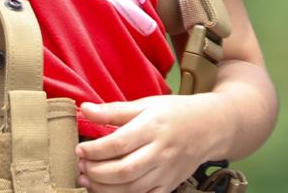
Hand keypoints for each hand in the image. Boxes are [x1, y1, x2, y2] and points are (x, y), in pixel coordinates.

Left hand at [77, 95, 233, 192]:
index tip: (80, 149)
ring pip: (132, 188)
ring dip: (105, 188)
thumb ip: (113, 110)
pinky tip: (108, 191)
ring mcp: (166, 172)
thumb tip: (84, 109)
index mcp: (151, 127)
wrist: (208, 128)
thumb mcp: (145, 104)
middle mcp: (160, 152)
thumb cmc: (173, 112)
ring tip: (87, 180)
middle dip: (97, 172)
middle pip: (124, 170)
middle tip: (80, 167)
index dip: (95, 150)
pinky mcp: (169, 186)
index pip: (118, 143)